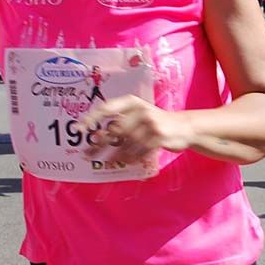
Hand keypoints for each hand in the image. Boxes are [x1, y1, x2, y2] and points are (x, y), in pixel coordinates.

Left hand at [80, 96, 194, 165]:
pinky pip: (140, 150)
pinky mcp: (160, 136)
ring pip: (126, 143)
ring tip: (105, 162)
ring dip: (114, 155)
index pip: (107, 107)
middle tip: (88, 154)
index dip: (92, 117)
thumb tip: (96, 137)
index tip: (79, 128)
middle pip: (115, 129)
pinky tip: (124, 162)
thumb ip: (121, 122)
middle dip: (100, 143)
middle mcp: (141, 110)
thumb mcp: (139, 115)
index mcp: (133, 102)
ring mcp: (151, 123)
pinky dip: (131, 158)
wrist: (185, 127)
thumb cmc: (156, 122)